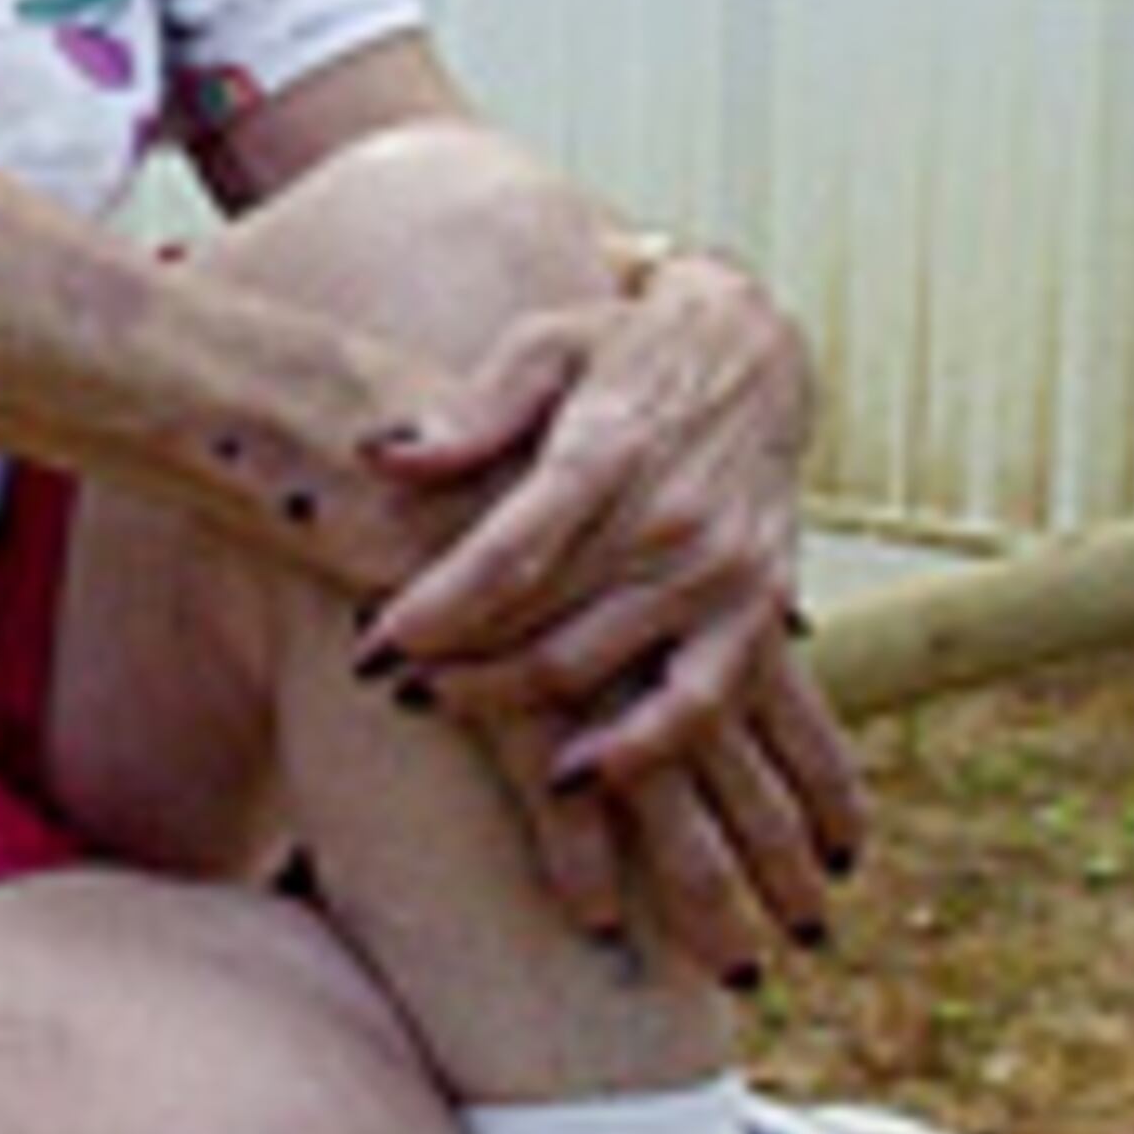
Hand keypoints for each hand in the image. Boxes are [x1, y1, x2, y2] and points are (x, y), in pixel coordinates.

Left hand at [353, 253, 864, 963]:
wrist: (751, 352)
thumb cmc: (618, 351)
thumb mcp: (541, 347)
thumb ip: (468, 411)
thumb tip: (382, 455)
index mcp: (612, 450)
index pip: (512, 551)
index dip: (436, 609)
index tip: (370, 648)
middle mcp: (673, 520)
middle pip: (549, 626)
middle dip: (457, 669)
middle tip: (383, 684)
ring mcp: (723, 574)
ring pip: (610, 675)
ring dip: (524, 716)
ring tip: (438, 711)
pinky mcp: (762, 612)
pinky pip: (702, 704)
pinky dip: (643, 753)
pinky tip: (575, 786)